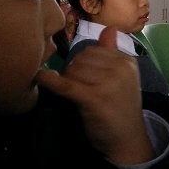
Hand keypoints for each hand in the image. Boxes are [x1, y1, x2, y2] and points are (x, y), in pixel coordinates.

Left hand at [36, 26, 155, 164]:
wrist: (127, 139)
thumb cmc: (122, 108)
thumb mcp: (122, 78)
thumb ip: (113, 52)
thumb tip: (110, 29)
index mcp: (126, 61)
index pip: (92, 50)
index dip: (83, 63)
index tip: (84, 77)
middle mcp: (120, 69)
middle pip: (81, 59)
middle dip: (74, 72)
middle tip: (80, 89)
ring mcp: (108, 84)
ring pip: (72, 71)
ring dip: (68, 81)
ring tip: (77, 96)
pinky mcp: (94, 99)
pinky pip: (67, 85)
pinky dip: (51, 81)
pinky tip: (41, 78)